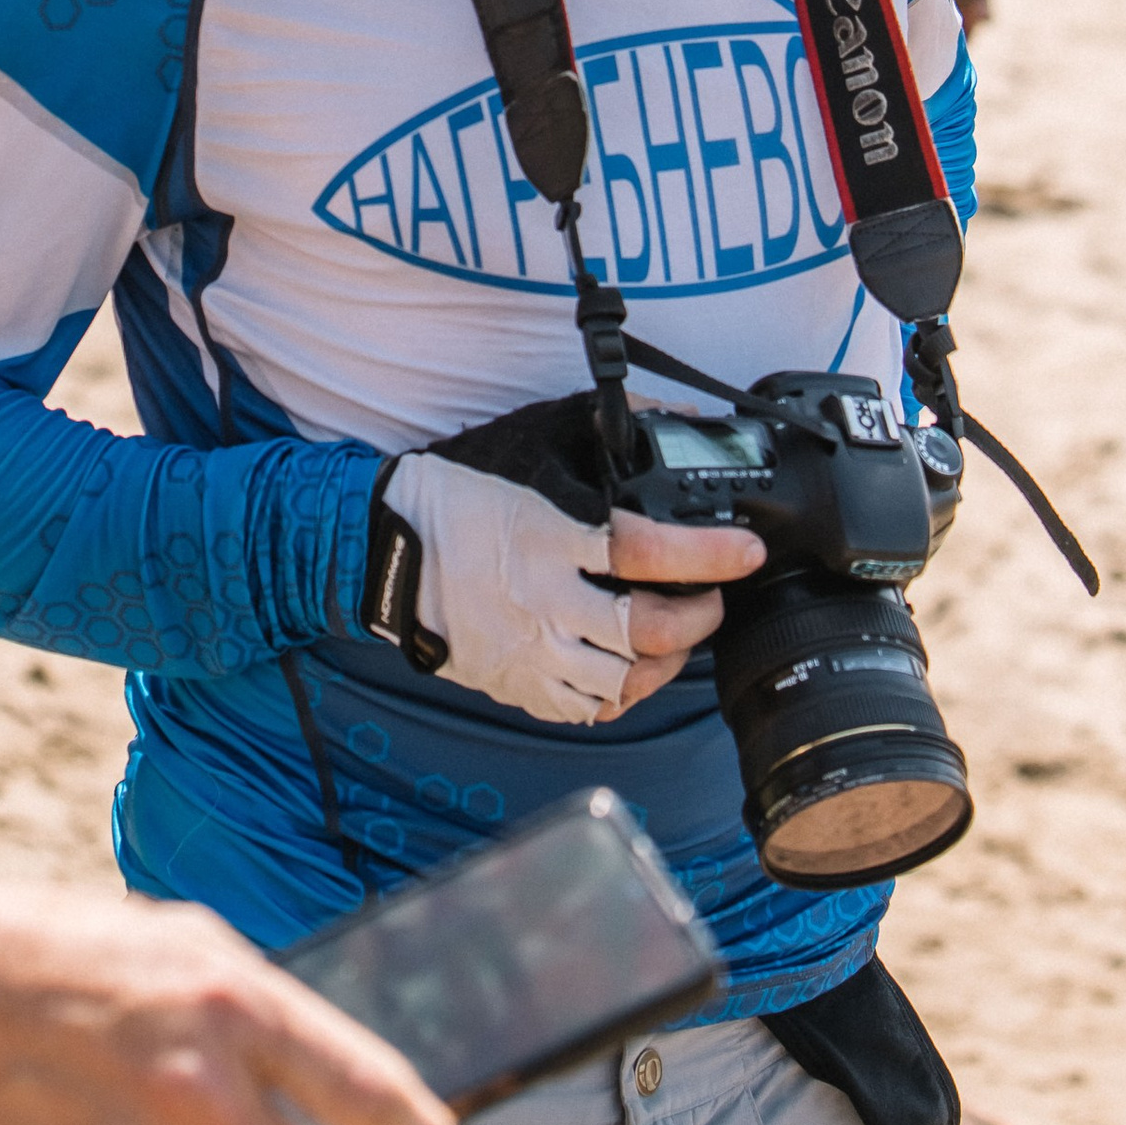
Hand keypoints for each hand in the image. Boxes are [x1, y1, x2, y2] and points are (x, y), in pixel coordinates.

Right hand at [380, 446, 757, 723]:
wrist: (381, 548)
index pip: (648, 551)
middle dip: (699, 616)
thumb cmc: (454, 497)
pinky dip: (619, 695)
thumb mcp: (527, 450)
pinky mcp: (516, 682)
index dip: (708, 554)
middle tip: (712, 597)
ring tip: (677, 638)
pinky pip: (584, 708)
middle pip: (647, 629)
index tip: (744, 550)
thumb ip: (599, 438)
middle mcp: (545, 601)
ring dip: (666, 661)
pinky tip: (629, 671)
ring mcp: (530, 649)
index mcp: (549, 538)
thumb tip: (668, 416)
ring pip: (623, 679)